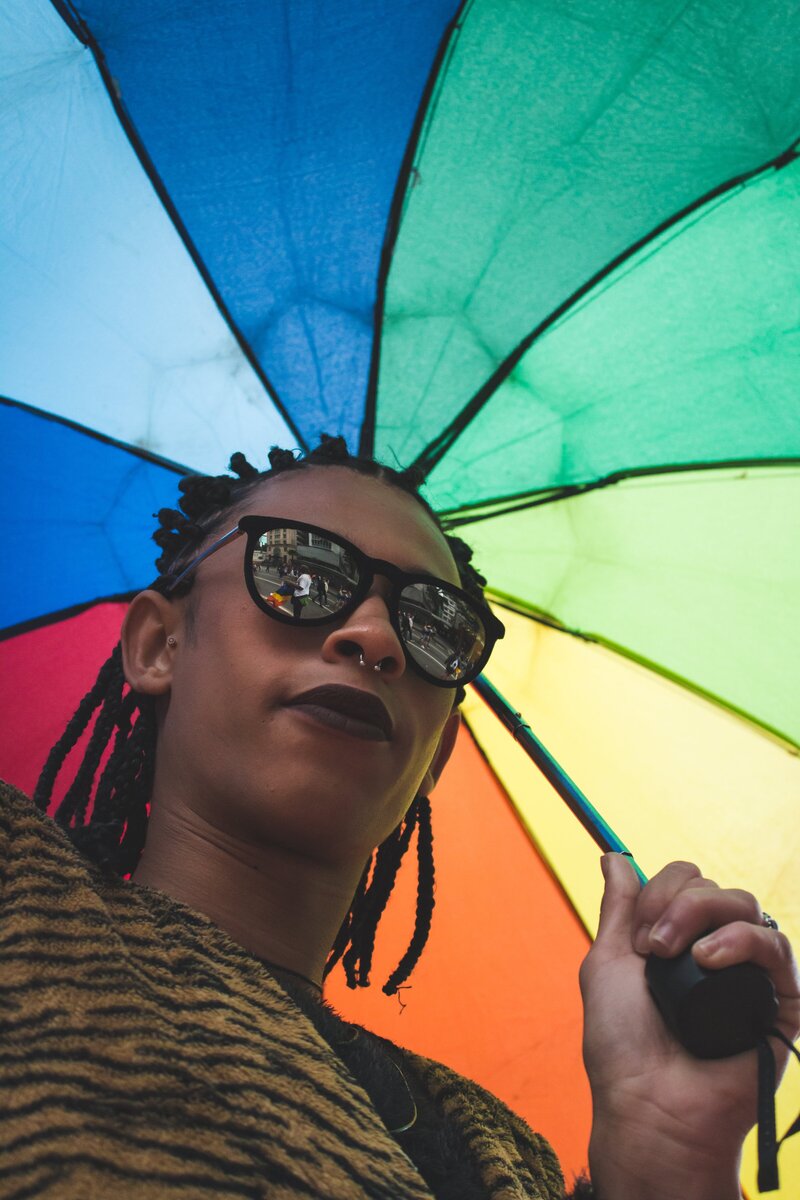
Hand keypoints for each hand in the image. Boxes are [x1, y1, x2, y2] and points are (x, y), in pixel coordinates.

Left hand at [579, 855, 799, 1199]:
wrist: (649, 1106)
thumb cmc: (623, 1046)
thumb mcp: (608, 963)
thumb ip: (619, 908)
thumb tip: (613, 856)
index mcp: (679, 942)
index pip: (685, 880)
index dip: (660, 892)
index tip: (639, 938)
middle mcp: (716, 952)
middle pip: (713, 886)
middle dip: (676, 903)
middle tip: (653, 949)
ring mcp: (748, 975)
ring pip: (744, 904)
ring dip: (703, 915)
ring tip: (680, 958)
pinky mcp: (779, 1002)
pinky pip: (775, 945)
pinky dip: (741, 940)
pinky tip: (710, 960)